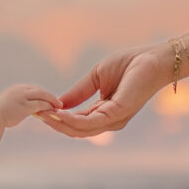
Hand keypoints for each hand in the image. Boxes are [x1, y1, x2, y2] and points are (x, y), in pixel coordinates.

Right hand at [0, 84, 61, 128]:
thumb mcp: (8, 105)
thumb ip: (17, 104)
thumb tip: (21, 110)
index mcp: (16, 89)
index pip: (34, 89)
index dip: (43, 94)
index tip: (50, 100)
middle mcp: (20, 90)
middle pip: (40, 90)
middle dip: (50, 96)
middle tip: (59, 103)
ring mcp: (22, 97)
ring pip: (42, 96)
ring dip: (52, 101)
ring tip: (58, 108)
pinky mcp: (24, 107)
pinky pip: (40, 105)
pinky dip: (48, 108)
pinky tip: (53, 112)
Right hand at [40, 42, 173, 136]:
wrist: (153, 58)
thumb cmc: (129, 64)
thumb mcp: (95, 78)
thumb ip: (78, 92)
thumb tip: (58, 103)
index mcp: (104, 113)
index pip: (76, 121)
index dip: (57, 117)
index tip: (38, 110)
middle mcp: (109, 121)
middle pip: (76, 130)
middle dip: (55, 123)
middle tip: (35, 113)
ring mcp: (114, 119)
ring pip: (81, 129)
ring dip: (60, 122)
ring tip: (42, 113)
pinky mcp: (118, 113)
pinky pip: (90, 121)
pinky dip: (72, 119)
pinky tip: (59, 112)